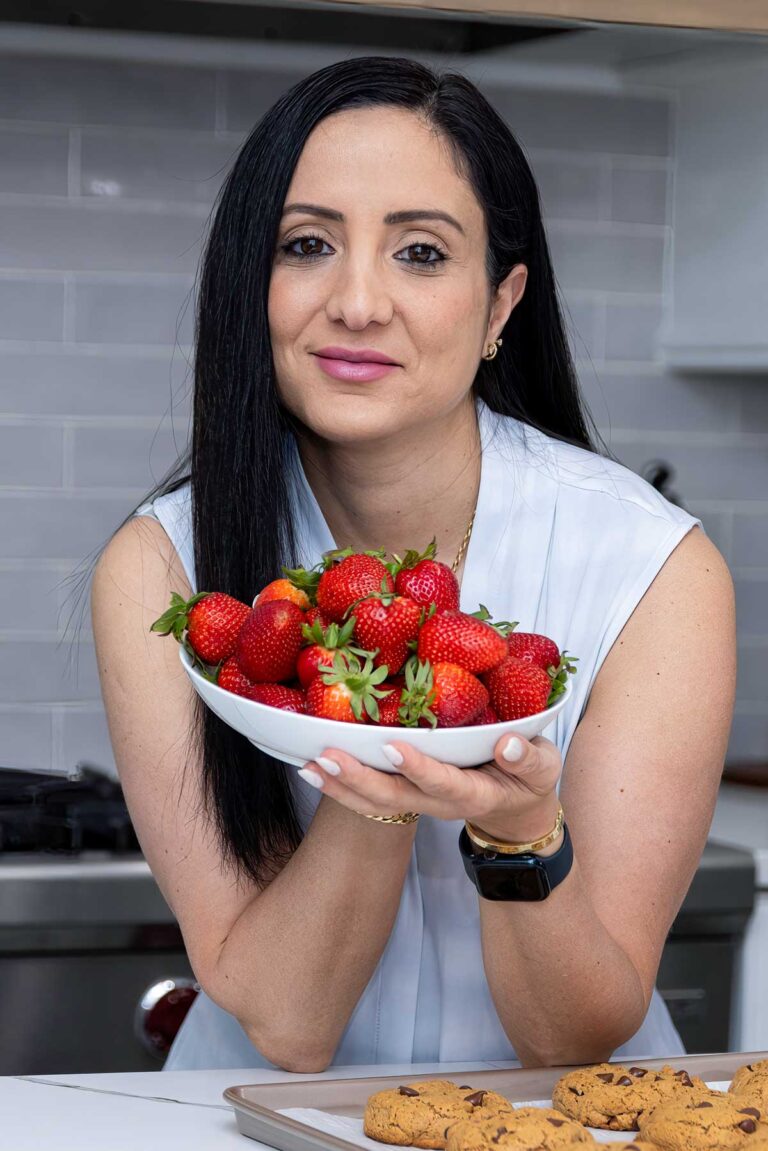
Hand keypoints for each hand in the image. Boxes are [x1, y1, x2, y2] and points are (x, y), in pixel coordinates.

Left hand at [299, 734, 562, 842]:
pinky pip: (367, 798)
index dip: (418, 768)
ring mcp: (419, 803)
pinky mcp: (405, 795)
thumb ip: (528, 757)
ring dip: (340, 786)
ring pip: (373, 803)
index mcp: (474, 793)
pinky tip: (311, 768)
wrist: (515, 810)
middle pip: (394, 798)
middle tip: (328, 755)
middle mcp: (439, 803)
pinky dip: (338, 786)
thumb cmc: (529, 779)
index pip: (443, 782)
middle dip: (360, 779)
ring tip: (308, 764)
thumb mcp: (543, 767)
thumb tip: (508, 742)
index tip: (392, 746)